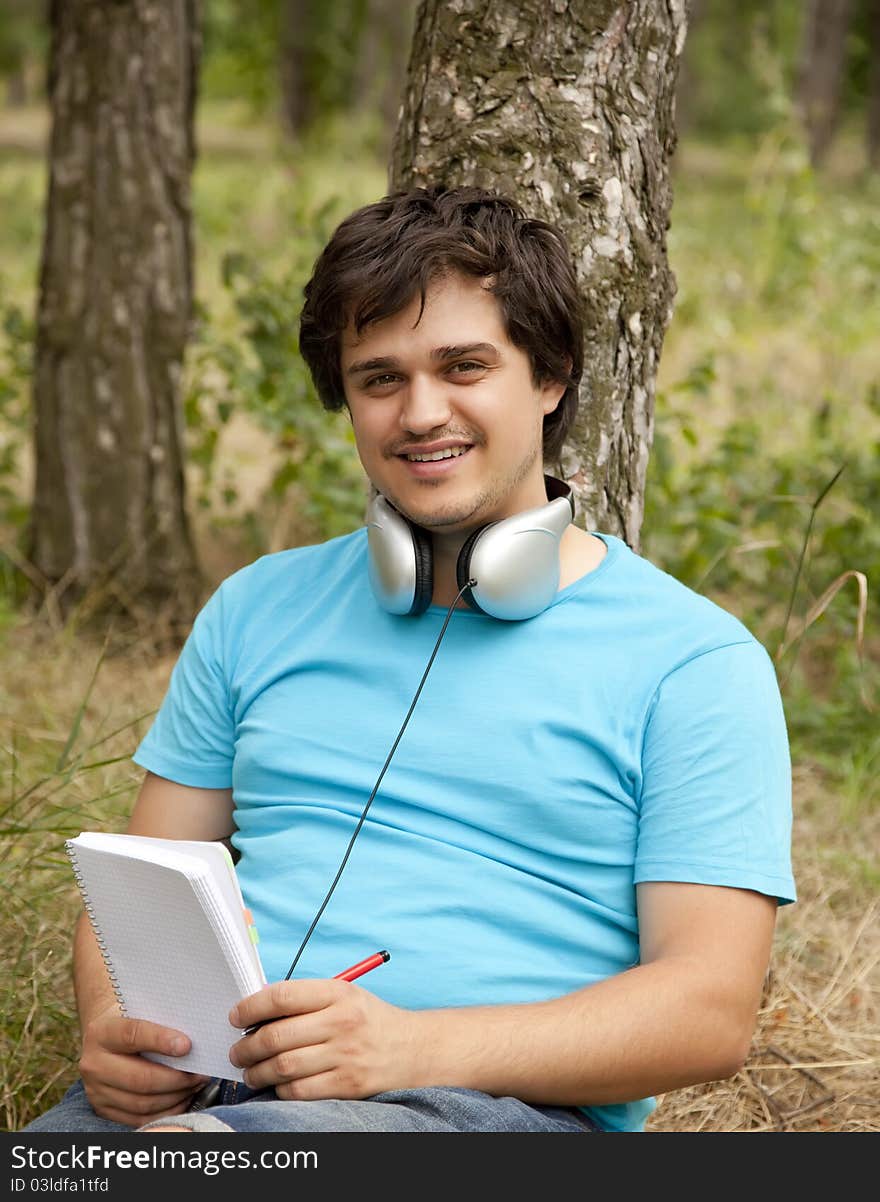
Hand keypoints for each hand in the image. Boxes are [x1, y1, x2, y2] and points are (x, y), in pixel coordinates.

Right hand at [79, 1005, 210, 1125]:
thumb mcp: (141, 1011)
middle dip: (176, 1078)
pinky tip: (182, 1098)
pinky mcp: (104, 1110)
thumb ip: (161, 1021)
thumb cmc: (133, 1020)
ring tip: (195, 1084)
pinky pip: (140, 1119)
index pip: (133, 1035)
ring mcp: (96, 1091)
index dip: (161, 1040)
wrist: (107, 1036)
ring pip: (142, 1103)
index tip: (187, 1046)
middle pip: (140, 1078)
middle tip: (200, 1073)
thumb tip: (194, 1041)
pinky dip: (166, 1111)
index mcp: (101, 1032)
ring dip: (175, 1096)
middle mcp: (94, 1064)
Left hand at [228, 979, 424, 1100]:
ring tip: (249, 1071)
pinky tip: (275, 1085)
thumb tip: (255, 1013)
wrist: (411, 1048)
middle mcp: (341, 1022)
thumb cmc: (367, 1019)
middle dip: (246, 1047)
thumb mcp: (342, 995)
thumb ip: (304, 1000)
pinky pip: (299, 1091)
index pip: (282, 996)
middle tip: (237, 1051)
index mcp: (337, 993)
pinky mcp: (347, 1085)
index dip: (250, 1007)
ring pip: (283, 1066)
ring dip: (257, 1072)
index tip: (236, 1017)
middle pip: (277, 1035)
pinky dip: (279, 1090)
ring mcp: (345, 1055)